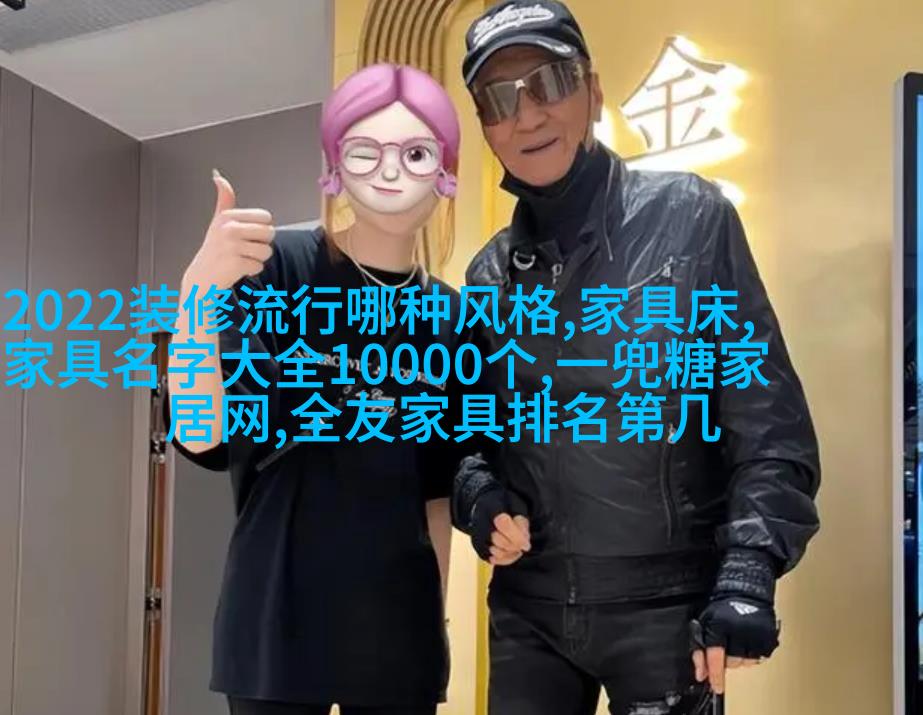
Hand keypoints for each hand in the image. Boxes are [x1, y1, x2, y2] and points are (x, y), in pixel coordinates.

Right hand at [182, 170, 275, 292]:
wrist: (202, 276)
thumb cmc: (215, 248)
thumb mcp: (218, 221)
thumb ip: (224, 199)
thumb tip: (218, 177)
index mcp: (228, 217)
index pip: (266, 217)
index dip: (261, 228)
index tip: (247, 235)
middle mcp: (229, 229)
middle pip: (269, 233)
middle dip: (261, 244)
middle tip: (245, 248)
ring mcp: (232, 246)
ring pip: (266, 251)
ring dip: (257, 259)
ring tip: (241, 258)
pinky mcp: (236, 263)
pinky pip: (259, 266)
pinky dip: (252, 270)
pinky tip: (238, 268)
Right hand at [470, 487, 530, 565]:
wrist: (489, 505)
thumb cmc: (506, 506)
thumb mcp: (518, 507)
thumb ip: (521, 523)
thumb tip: (524, 544)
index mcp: (490, 505)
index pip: (502, 523)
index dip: (516, 537)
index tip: (527, 545)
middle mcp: (479, 519)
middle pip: (498, 540)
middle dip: (514, 545)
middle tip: (523, 544)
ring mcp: (475, 533)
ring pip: (494, 552)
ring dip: (510, 553)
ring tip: (517, 546)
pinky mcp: (476, 545)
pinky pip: (490, 559)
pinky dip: (503, 560)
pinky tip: (510, 553)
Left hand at [691, 600, 775, 693]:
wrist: (745, 592)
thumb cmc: (722, 609)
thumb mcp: (704, 624)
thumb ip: (699, 650)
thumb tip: (701, 674)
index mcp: (719, 625)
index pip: (715, 656)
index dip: (715, 674)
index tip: (716, 686)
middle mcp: (739, 630)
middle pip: (732, 662)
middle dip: (727, 659)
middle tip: (727, 645)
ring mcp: (756, 633)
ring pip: (746, 663)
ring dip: (740, 658)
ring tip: (738, 641)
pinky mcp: (769, 637)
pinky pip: (760, 658)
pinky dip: (753, 655)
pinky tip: (748, 641)